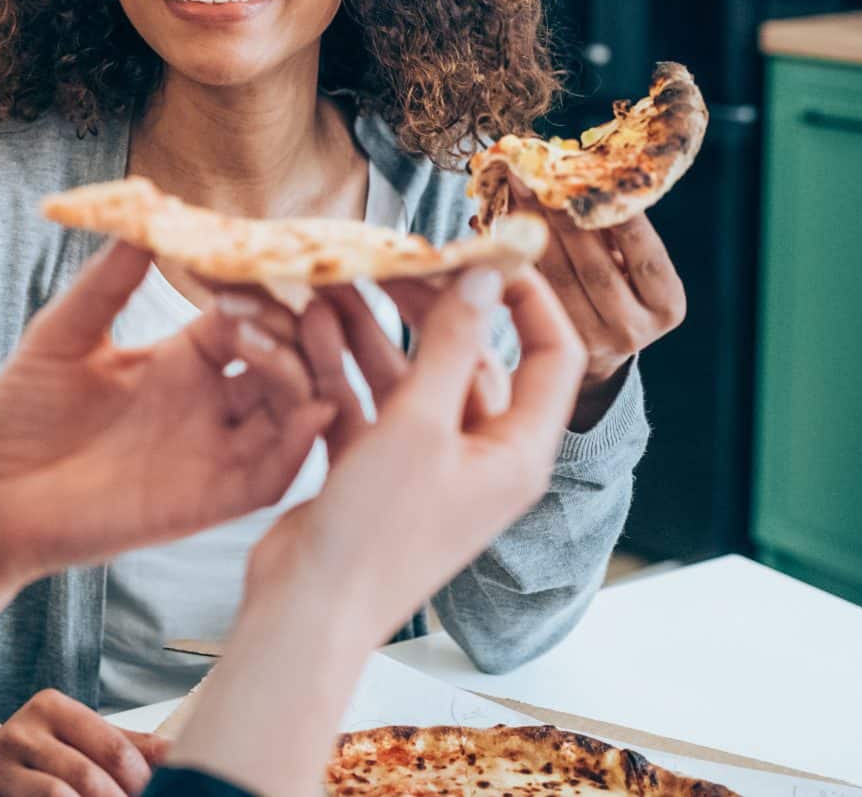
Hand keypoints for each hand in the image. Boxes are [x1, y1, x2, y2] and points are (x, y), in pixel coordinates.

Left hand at [0, 241, 337, 583]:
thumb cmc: (21, 413)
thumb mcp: (63, 334)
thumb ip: (106, 281)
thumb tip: (144, 214)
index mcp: (183, 358)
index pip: (249, 314)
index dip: (265, 288)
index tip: (274, 255)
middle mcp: (209, 401)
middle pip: (287, 359)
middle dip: (306, 328)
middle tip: (311, 299)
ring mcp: (213, 451)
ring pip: (293, 411)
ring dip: (307, 374)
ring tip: (304, 340)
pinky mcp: (208, 501)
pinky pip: (273, 475)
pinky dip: (300, 444)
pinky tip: (310, 409)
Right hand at [0, 693, 169, 796]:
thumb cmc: (39, 754)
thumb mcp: (77, 738)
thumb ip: (126, 745)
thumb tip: (179, 754)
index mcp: (52, 708)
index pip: (112, 746)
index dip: (142, 781)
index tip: (159, 794)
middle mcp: (22, 732)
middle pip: (87, 776)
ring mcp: (2, 767)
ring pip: (59, 794)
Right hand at [165, 268, 588, 796]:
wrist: (311, 610)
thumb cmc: (378, 531)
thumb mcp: (420, 424)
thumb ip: (452, 344)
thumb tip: (485, 274)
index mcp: (517, 452)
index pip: (550, 357)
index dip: (528, 299)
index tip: (490, 251)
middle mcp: (479, 457)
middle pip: (469, 359)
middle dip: (431, 307)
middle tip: (396, 258)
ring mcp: (426, 466)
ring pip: (409, 378)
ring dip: (373, 333)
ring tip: (334, 286)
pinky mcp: (375, 473)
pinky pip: (368, 405)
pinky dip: (343, 370)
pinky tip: (311, 332)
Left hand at [515, 186, 685, 427]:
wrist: (603, 344)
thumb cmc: (621, 284)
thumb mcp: (634, 263)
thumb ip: (616, 230)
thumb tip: (578, 170)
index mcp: (665, 303)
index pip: (644, 254)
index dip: (619, 216)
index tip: (594, 177)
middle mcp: (633, 328)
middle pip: (593, 265)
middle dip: (563, 215)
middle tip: (537, 173)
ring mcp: (591, 341)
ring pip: (556, 277)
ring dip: (531, 228)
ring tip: (513, 188)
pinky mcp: (552, 342)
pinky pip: (530, 289)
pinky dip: (513, 253)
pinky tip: (495, 222)